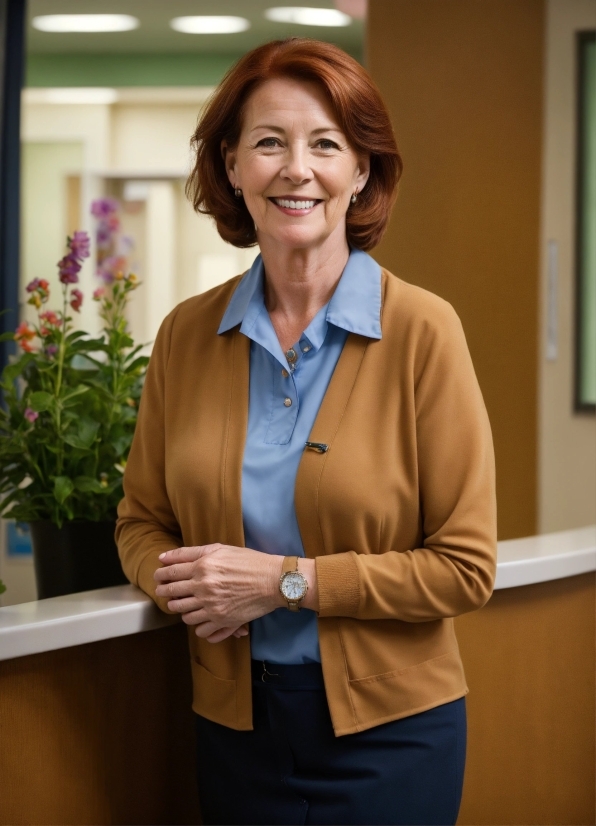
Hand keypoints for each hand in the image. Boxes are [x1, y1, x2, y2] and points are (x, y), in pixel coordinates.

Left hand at [154, 543, 283, 642]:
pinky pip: (199, 629)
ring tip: (184, 604)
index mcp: (202, 567)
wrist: (273, 580)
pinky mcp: (222, 620)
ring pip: (183, 614)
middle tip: (165, 592)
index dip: (160, 576)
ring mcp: (212, 606)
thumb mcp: (220, 549)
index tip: (158, 578)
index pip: (170, 573)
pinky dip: (197, 625)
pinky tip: (201, 616)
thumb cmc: (248, 561)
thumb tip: (164, 557)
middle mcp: (204, 587)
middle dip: (165, 593)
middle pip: (172, 594)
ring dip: (180, 609)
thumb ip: (190, 552)